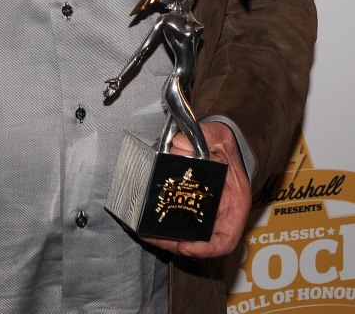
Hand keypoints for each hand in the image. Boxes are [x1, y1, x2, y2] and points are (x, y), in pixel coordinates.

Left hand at [141, 121, 251, 258]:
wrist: (219, 141)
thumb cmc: (224, 143)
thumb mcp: (220, 136)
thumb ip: (205, 136)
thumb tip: (180, 143)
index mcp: (236, 202)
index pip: (227, 239)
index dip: (207, 249)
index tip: (186, 247)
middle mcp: (222, 213)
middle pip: (202, 242)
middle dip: (177, 244)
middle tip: (156, 238)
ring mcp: (206, 212)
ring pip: (188, 235)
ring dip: (167, 239)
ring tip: (148, 234)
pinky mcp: (191, 206)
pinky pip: (180, 222)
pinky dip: (166, 226)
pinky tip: (149, 223)